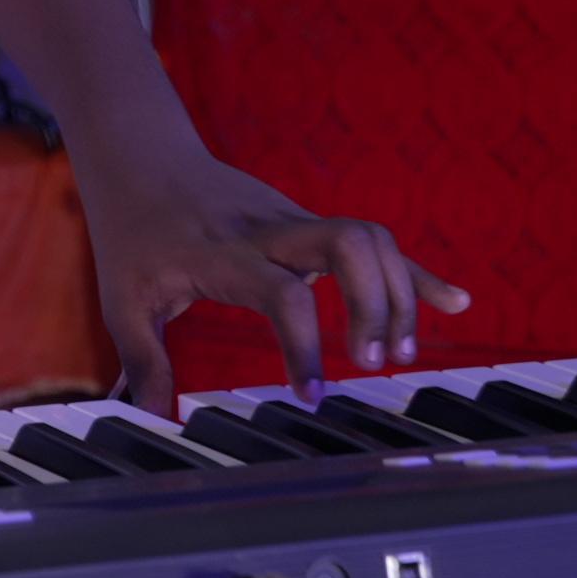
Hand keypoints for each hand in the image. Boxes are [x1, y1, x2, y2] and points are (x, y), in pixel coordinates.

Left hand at [80, 153, 468, 411]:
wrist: (140, 154)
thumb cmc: (132, 229)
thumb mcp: (121, 298)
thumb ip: (143, 361)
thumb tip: (159, 423)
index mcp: (223, 254)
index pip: (282, 292)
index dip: (304, 345)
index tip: (311, 395)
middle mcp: (268, 231)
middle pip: (348, 244)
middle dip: (376, 304)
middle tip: (370, 363)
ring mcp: (293, 221)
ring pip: (369, 238)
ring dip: (398, 294)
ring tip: (396, 354)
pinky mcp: (308, 222)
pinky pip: (373, 243)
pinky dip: (415, 272)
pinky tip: (456, 303)